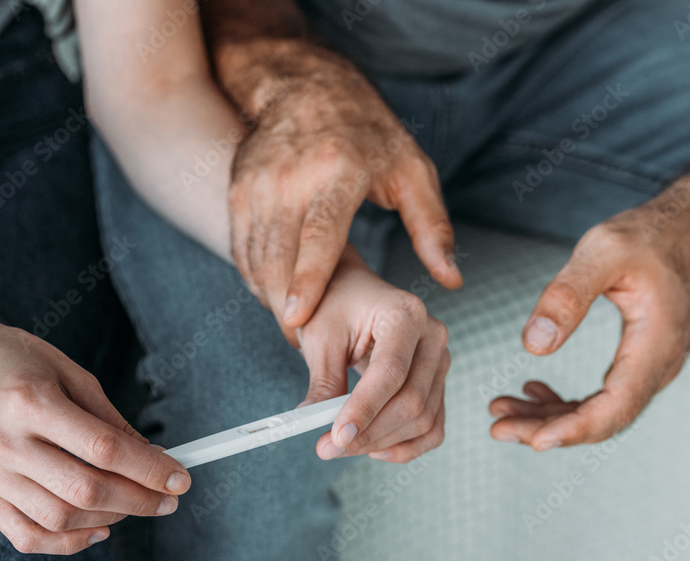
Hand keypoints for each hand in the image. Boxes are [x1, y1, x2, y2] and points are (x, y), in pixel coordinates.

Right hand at [0, 313, 190, 554]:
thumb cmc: (17, 360)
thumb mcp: (70, 373)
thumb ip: (110, 419)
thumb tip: (152, 458)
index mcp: (31, 401)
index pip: (103, 449)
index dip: (148, 469)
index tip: (180, 478)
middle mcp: (6, 442)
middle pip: (84, 489)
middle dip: (138, 500)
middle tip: (168, 499)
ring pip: (59, 518)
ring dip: (109, 519)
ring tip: (134, 505)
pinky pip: (27, 536)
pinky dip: (68, 542)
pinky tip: (98, 529)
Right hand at [228, 66, 461, 329]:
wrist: (305, 87)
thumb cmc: (368, 132)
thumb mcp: (412, 170)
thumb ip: (432, 228)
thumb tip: (452, 280)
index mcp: (338, 171)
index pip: (318, 234)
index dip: (308, 279)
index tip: (298, 319)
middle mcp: (290, 178)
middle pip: (279, 257)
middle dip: (286, 307)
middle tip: (307, 344)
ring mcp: (257, 185)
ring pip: (255, 259)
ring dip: (272, 299)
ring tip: (297, 327)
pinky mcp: (238, 192)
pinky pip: (241, 251)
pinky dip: (256, 280)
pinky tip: (278, 298)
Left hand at [297, 246, 450, 462]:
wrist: (351, 295)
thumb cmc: (335, 308)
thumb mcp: (320, 338)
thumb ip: (323, 383)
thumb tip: (317, 426)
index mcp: (405, 314)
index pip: (391, 372)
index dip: (364, 409)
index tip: (336, 438)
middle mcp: (432, 336)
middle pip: (412, 401)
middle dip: (369, 432)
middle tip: (328, 448)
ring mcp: (441, 361)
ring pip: (423, 419)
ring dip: (382, 442)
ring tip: (343, 446)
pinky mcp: (438, 384)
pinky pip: (433, 427)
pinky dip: (406, 446)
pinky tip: (374, 449)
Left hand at [488, 203, 689, 449]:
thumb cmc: (654, 234)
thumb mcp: (605, 251)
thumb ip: (567, 296)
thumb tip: (534, 345)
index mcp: (655, 347)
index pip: (613, 408)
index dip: (572, 430)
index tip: (531, 441)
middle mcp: (658, 367)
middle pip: (602, 420)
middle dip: (547, 429)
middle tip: (496, 427)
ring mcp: (651, 367)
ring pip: (599, 411)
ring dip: (550, 416)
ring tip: (501, 410)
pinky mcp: (640, 360)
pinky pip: (602, 395)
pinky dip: (566, 400)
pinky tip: (532, 390)